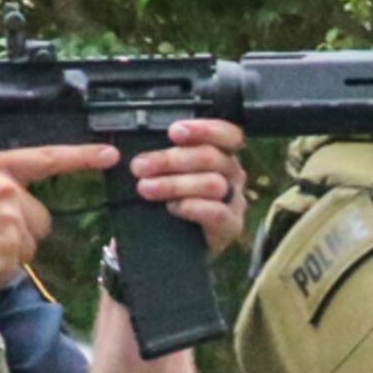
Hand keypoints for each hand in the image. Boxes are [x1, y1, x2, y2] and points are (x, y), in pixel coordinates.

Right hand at [0, 143, 115, 286]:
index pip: (46, 157)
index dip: (81, 156)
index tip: (108, 155)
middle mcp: (5, 189)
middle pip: (40, 216)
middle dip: (21, 229)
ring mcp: (8, 220)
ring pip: (28, 243)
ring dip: (8, 251)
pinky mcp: (7, 249)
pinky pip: (14, 266)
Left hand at [129, 118, 250, 255]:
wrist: (175, 242)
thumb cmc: (172, 199)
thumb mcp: (168, 171)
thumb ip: (164, 154)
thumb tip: (137, 143)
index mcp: (222, 152)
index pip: (226, 133)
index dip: (204, 129)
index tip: (174, 131)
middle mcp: (232, 173)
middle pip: (211, 157)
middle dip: (171, 159)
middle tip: (139, 166)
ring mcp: (235, 200)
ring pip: (212, 184)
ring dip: (175, 184)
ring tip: (145, 188)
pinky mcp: (231, 226)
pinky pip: (217, 213)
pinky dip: (193, 207)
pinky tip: (172, 207)